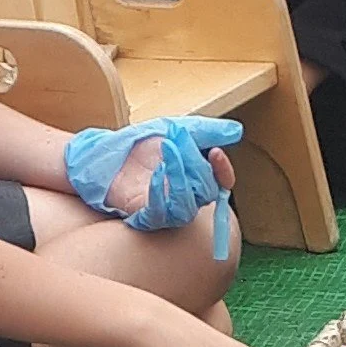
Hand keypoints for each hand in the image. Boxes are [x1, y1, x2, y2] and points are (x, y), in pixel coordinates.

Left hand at [64, 118, 240, 232]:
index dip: (223, 171)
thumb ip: (207, 131)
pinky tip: (157, 172)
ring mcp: (166, 211)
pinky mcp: (145, 217)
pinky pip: (161, 214)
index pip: (221, 184)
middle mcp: (185, 199)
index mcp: (197, 181)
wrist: (108, 154)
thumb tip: (236, 132)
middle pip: (205, 192)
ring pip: (187, 207)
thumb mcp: (179, 129)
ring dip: (181, 178)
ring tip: (167, 151)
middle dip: (194, 165)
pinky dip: (162, 193)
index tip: (215, 152)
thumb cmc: (142, 145)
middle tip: (176, 142)